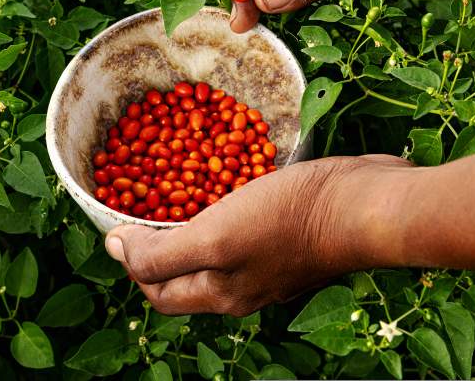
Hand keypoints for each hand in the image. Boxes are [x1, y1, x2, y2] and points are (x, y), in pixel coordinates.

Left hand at [105, 155, 410, 315]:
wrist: (360, 203)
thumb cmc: (287, 220)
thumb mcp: (216, 239)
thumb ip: (162, 253)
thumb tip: (114, 249)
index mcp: (220, 293)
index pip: (157, 287)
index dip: (131, 257)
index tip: (120, 215)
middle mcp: (239, 285)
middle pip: (180, 269)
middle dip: (154, 237)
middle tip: (141, 197)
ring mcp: (263, 260)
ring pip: (208, 246)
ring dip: (184, 220)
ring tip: (171, 185)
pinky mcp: (281, 234)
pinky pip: (235, 226)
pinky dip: (216, 208)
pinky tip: (215, 180)